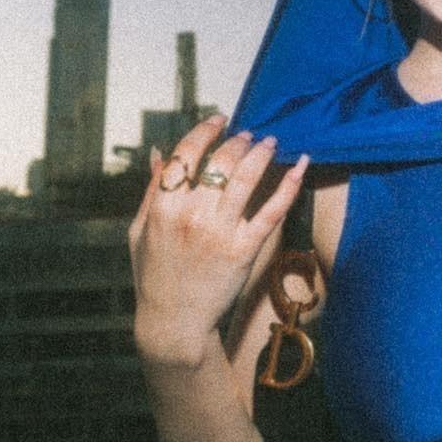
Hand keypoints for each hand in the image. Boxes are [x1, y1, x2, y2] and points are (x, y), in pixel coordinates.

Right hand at [127, 115, 309, 362]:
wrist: (174, 321)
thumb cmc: (154, 275)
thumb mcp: (140, 230)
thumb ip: (151, 189)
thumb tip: (160, 152)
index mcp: (162, 206)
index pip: (185, 153)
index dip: (205, 130)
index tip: (219, 120)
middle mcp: (191, 215)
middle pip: (220, 161)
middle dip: (238, 141)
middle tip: (249, 135)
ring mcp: (219, 232)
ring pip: (245, 178)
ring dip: (262, 154)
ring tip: (270, 143)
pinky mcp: (244, 249)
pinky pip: (272, 211)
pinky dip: (288, 185)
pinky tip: (300, 166)